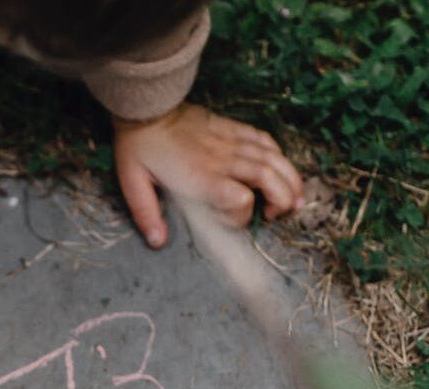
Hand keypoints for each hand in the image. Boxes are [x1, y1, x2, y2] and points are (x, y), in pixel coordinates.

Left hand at [112, 103, 304, 246]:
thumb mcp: (133, 184)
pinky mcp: (232, 128)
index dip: (242, 216)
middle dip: (282, 199)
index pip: (240, 199)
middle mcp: (222, 160)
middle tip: (277, 215)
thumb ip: (147, 215)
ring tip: (295, 199)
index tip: (231, 221)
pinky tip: (280, 167)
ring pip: (273, 159)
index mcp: (201, 177)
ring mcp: (231, 141)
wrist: (146, 106)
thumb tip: (158, 242)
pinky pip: (264, 140)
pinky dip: (278, 155)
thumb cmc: (139, 148)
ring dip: (290, 179)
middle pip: (269, 178)